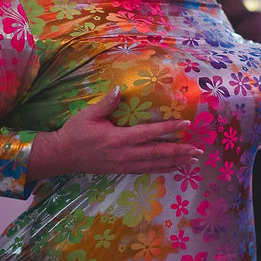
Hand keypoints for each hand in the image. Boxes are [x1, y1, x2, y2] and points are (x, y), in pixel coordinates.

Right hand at [29, 88, 201, 180]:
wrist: (62, 156)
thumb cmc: (74, 133)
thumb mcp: (87, 115)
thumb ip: (106, 104)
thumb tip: (118, 89)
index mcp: (117, 139)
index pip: (148, 133)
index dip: (168, 129)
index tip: (185, 125)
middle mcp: (124, 154)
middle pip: (157, 153)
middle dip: (180, 151)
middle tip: (198, 150)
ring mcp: (124, 165)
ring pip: (155, 164)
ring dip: (175, 162)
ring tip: (192, 160)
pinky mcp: (122, 171)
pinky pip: (147, 171)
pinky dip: (163, 169)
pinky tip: (174, 167)